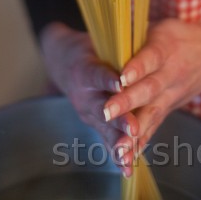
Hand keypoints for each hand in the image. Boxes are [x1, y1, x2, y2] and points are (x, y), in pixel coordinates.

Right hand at [39, 22, 137, 173]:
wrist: (63, 61)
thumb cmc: (87, 47)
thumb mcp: (97, 41)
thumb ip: (115, 46)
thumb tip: (137, 34)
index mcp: (83, 69)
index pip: (96, 73)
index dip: (107, 79)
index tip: (120, 83)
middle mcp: (83, 94)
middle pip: (101, 107)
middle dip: (118, 118)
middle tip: (132, 127)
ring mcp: (88, 112)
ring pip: (104, 128)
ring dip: (118, 141)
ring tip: (130, 153)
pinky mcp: (94, 123)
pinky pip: (106, 140)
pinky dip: (116, 153)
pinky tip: (126, 166)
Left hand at [102, 18, 200, 171]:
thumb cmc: (181, 36)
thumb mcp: (161, 26)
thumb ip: (136, 33)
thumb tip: (108, 32)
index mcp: (165, 49)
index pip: (149, 59)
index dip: (136, 68)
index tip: (121, 77)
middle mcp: (170, 74)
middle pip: (148, 89)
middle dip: (127, 102)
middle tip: (107, 111)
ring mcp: (172, 95)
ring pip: (152, 114)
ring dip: (134, 132)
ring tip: (118, 148)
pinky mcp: (170, 108)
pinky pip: (155, 126)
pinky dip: (141, 143)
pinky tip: (128, 158)